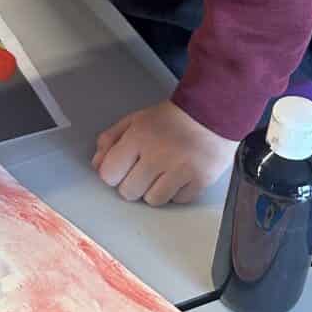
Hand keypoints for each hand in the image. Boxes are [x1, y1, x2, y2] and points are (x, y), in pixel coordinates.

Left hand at [93, 100, 235, 204]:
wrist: (214, 111)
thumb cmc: (173, 118)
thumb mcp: (136, 120)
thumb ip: (111, 140)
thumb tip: (97, 164)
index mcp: (138, 137)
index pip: (109, 174)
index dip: (114, 173)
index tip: (122, 168)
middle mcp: (158, 155)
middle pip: (129, 192)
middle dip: (133, 183)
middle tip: (145, 169)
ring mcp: (180, 169)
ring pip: (153, 200)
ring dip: (155, 190)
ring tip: (164, 173)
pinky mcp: (200, 180)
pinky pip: (178, 201)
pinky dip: (178, 192)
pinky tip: (181, 175)